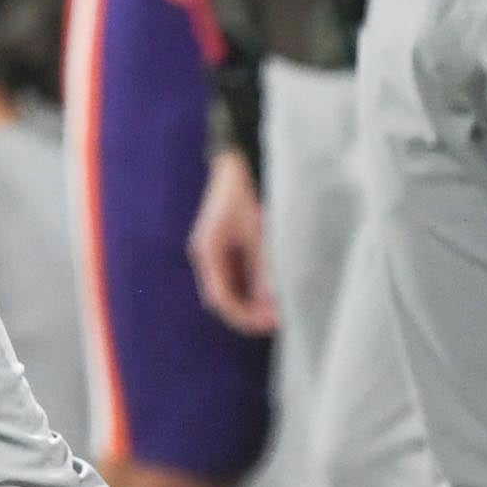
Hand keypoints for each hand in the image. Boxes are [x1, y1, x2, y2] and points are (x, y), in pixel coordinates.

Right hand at [188, 149, 277, 336]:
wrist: (239, 163)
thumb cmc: (248, 193)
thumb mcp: (260, 232)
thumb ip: (264, 267)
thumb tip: (273, 302)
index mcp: (208, 251)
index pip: (220, 298)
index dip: (244, 316)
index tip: (270, 324)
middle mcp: (207, 255)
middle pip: (223, 298)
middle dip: (249, 312)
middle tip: (279, 319)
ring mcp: (215, 252)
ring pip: (230, 290)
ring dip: (251, 302)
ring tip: (278, 308)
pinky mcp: (226, 248)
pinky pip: (236, 278)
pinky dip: (252, 289)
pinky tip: (271, 292)